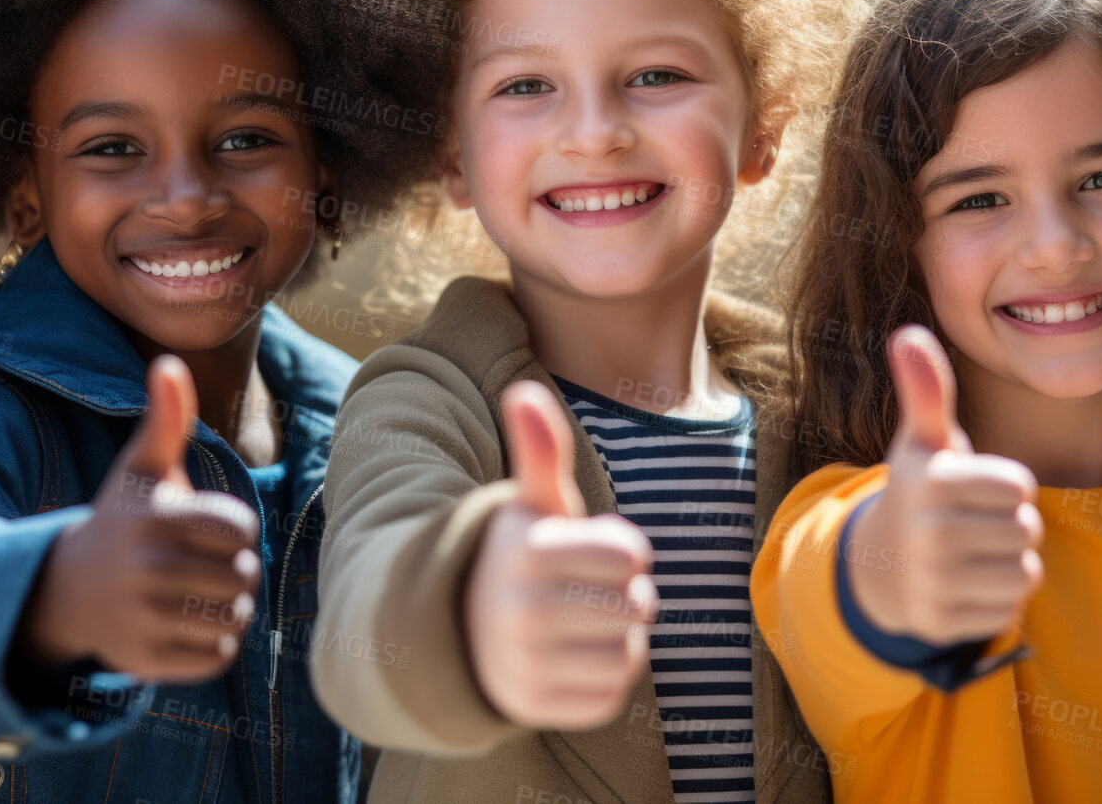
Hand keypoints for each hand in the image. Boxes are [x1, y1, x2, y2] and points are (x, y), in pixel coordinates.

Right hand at [23, 355, 261, 682]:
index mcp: (153, 520)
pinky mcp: (144, 662)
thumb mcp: (141, 470)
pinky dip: (214, 647)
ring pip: (235, 619)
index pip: (241, 530)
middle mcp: (145, 570)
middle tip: (202, 567)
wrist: (66, 588)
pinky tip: (185, 626)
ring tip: (197, 596)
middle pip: (243, 576)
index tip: (205, 531)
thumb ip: (166, 419)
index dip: (234, 531)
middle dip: (234, 572)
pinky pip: (219, 659)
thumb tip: (167, 362)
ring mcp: (142, 619)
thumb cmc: (122, 520)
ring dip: (228, 610)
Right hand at [464, 380, 657, 729]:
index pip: (633, 557)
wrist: (464, 626)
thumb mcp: (531, 504)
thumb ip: (540, 451)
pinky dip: (602, 680)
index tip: (588, 552)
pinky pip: (611, 696)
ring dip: (618, 640)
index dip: (623, 553)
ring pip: (629, 655)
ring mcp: (525, 665)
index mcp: (527, 552)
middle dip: (624, 597)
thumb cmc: (522, 557)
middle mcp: (520, 610)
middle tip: (583, 591)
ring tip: (579, 625)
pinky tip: (570, 660)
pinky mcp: (535, 708)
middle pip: (637, 606)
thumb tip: (524, 391)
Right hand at [847, 324, 1043, 645]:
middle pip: (1027, 530)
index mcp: (932, 482)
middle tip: (972, 525)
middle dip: (1010, 527)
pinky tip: (965, 584)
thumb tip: (908, 334)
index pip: (1021, 488)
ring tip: (973, 554)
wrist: (877, 565)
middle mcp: (929, 532)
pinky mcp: (941, 621)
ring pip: (1025, 572)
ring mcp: (932, 580)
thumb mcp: (924, 441)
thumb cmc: (921, 492)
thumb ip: (927, 389)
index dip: (1006, 487)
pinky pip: (1010, 608)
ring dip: (1009, 564)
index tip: (973, 489)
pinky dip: (997, 599)